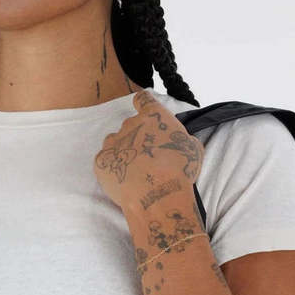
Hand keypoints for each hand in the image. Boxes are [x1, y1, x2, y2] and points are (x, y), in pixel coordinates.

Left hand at [93, 89, 203, 216]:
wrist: (158, 195)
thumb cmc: (178, 171)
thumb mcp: (192, 149)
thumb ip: (183, 138)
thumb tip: (181, 141)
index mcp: (153, 116)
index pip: (143, 99)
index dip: (143, 104)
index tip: (142, 109)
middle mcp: (130, 124)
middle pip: (130, 126)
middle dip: (137, 138)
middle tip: (147, 157)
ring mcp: (113, 142)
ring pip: (115, 142)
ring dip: (123, 152)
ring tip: (134, 170)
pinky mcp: (101, 162)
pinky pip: (105, 161)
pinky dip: (112, 169)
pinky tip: (123, 180)